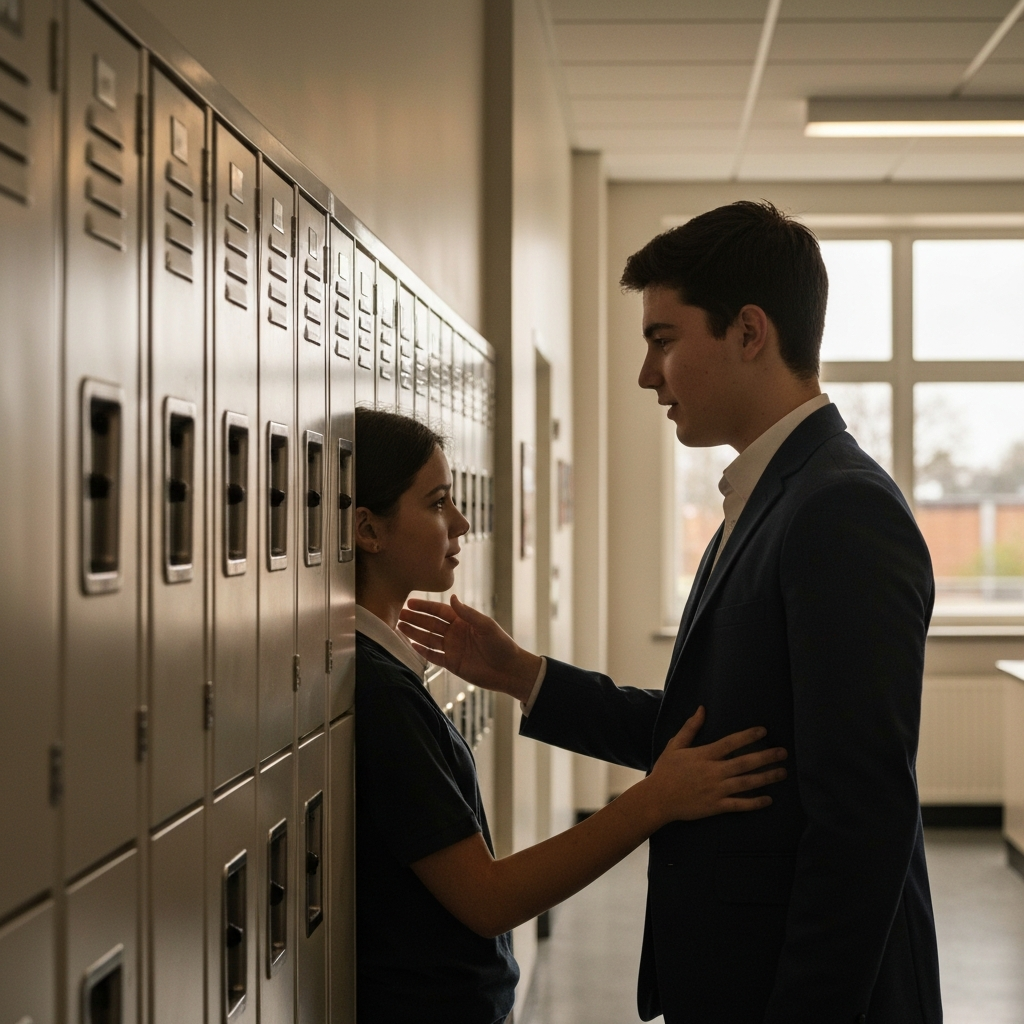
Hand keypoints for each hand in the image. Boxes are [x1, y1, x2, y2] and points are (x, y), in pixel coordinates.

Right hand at [398, 595, 542, 701]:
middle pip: (431, 624)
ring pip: (429, 639)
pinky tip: (411, 645)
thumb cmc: (501, 645)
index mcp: (464, 621)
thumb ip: (467, 613)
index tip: (410, 602)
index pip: (440, 611)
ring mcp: (452, 648)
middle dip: (415, 618)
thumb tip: (452, 597)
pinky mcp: (452, 664)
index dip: (425, 607)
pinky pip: (434, 656)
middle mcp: (455, 633)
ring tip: (399, 626)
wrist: (509, 670)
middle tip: (399, 614)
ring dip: (414, 633)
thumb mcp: (486, 625)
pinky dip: (422, 651)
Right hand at [644, 707, 787, 824]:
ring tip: (783, 772)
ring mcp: (716, 790)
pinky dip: (755, 803)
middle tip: (783, 752)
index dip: (748, 736)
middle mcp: (713, 772)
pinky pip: (739, 805)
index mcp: (704, 755)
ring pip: (746, 783)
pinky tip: (769, 799)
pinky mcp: (716, 806)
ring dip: (766, 777)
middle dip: (766, 757)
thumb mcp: (675, 745)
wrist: (657, 799)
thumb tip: (701, 709)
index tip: (764, 731)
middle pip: (744, 763)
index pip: (730, 743)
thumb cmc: (666, 771)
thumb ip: (690, 728)